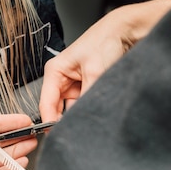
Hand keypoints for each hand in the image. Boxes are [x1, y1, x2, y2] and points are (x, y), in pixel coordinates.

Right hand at [39, 0, 170, 121]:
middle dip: (65, 120)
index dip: (49, 122)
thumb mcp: (95, 73)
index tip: (58, 137)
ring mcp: (75, 84)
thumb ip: (87, 98)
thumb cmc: (104, 42)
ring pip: (72, 108)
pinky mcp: (86, 87)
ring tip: (90, 119)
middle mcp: (62, 79)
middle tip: (77, 131)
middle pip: (57, 109)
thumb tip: (81, 120)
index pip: (46, 103)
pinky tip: (96, 112)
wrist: (124, 32)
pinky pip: (84, 104)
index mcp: (55, 71)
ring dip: (80, 114)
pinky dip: (89, 109)